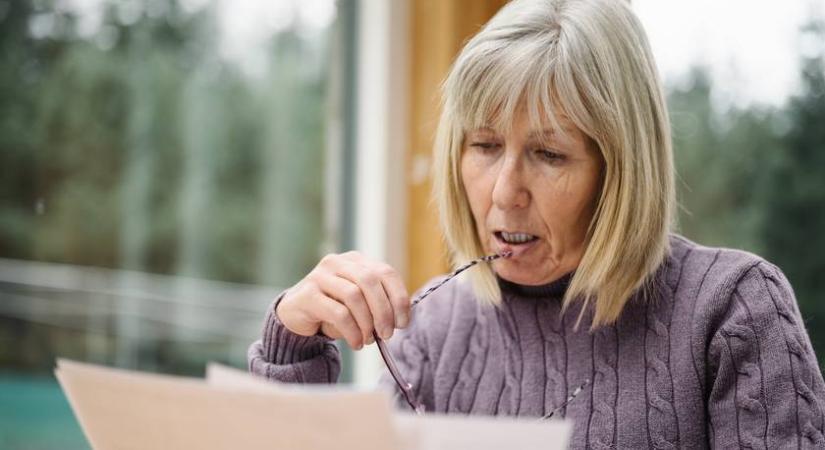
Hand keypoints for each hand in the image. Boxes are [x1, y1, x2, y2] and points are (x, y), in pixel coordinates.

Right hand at [275, 251, 410, 349]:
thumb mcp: (359, 304)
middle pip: (370, 281)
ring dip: (366, 323)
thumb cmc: (333, 310)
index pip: (386, 272)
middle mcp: (338, 263)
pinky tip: (355, 343)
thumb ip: (378, 305)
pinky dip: (352, 331)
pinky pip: (337, 312)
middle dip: (383, 311)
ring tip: (368, 340)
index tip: (403, 323)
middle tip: (386, 334)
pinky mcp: (308, 294)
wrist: (296, 315)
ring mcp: (320, 276)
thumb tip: (399, 320)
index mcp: (356, 261)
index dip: (399, 298)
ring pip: (353, 295)